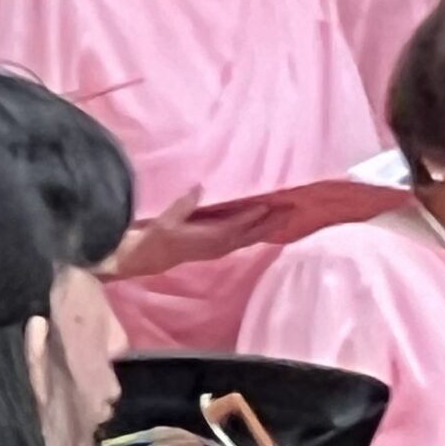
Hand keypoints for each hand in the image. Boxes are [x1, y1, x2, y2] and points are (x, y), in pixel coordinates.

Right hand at [106, 187, 279, 279]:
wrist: (151, 257)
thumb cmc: (159, 237)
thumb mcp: (168, 220)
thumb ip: (185, 204)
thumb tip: (199, 188)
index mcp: (212, 236)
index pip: (240, 223)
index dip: (255, 213)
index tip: (271, 202)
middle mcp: (222, 244)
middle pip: (254, 233)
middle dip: (274, 221)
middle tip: (293, 209)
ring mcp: (223, 248)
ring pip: (252, 238)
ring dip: (270, 228)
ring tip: (288, 217)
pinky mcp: (220, 249)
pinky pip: (246, 240)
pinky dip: (258, 232)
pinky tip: (266, 227)